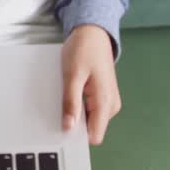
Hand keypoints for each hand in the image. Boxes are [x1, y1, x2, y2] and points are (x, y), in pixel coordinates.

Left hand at [61, 25, 121, 144]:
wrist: (93, 33)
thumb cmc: (83, 50)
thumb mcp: (72, 75)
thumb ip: (71, 102)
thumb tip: (68, 127)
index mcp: (105, 102)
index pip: (94, 136)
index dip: (77, 137)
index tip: (60, 130)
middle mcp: (111, 106)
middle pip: (90, 129)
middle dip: (74, 123)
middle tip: (59, 108)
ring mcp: (108, 101)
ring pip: (88, 120)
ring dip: (75, 112)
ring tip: (65, 95)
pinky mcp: (103, 96)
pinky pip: (89, 110)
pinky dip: (78, 105)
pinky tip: (70, 93)